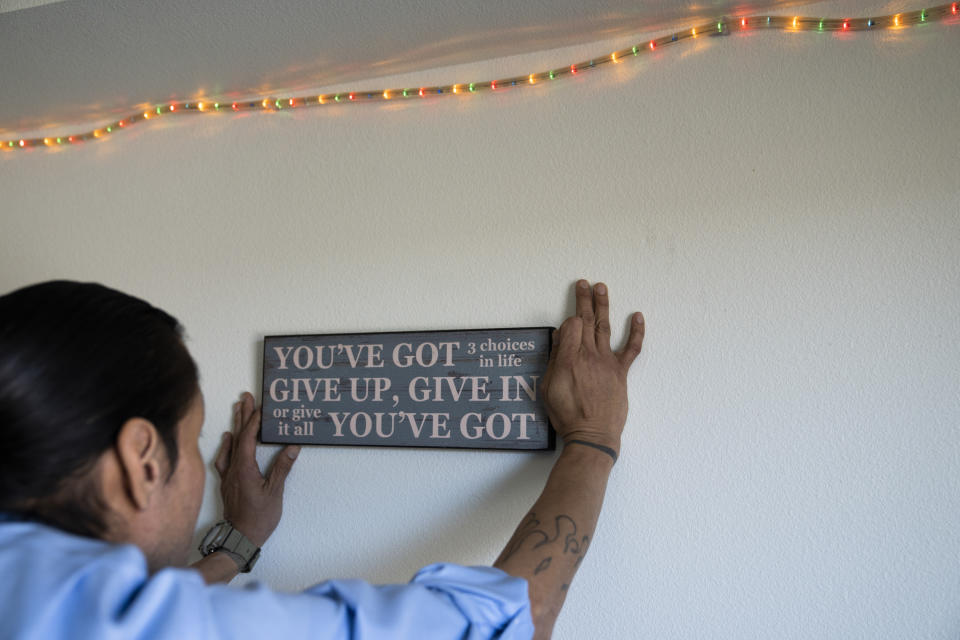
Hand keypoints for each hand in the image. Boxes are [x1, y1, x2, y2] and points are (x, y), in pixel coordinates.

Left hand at [213, 392, 299, 546]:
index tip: (261, 406)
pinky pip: (225, 457)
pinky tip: (228, 439)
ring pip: (231, 444)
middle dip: (242, 415)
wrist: (240, 539)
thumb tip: (292, 447)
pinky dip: (227, 444)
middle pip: (238, 436)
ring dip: (235, 426)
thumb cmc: (258, 518)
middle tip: (245, 397)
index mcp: (244, 468)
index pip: (249, 438)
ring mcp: (228, 475)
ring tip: (238, 409)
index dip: (255, 421)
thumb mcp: (274, 493)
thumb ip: (282, 468)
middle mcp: (233, 468)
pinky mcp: (228, 482)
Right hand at [541, 280, 644, 456]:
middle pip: (586, 320)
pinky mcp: (620, 371)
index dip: (568, 322)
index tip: (566, 327)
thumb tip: (559, 340)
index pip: (570, 326)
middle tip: (583, 283)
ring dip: (603, 305)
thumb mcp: (549, 388)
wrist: (593, 434)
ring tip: (601, 288)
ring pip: (604, 327)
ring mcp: (606, 362)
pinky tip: (637, 316)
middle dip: (584, 300)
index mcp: (568, 359)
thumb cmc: (568, 416)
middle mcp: (589, 355)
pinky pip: (631, 348)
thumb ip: (554, 361)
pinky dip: (636, 331)